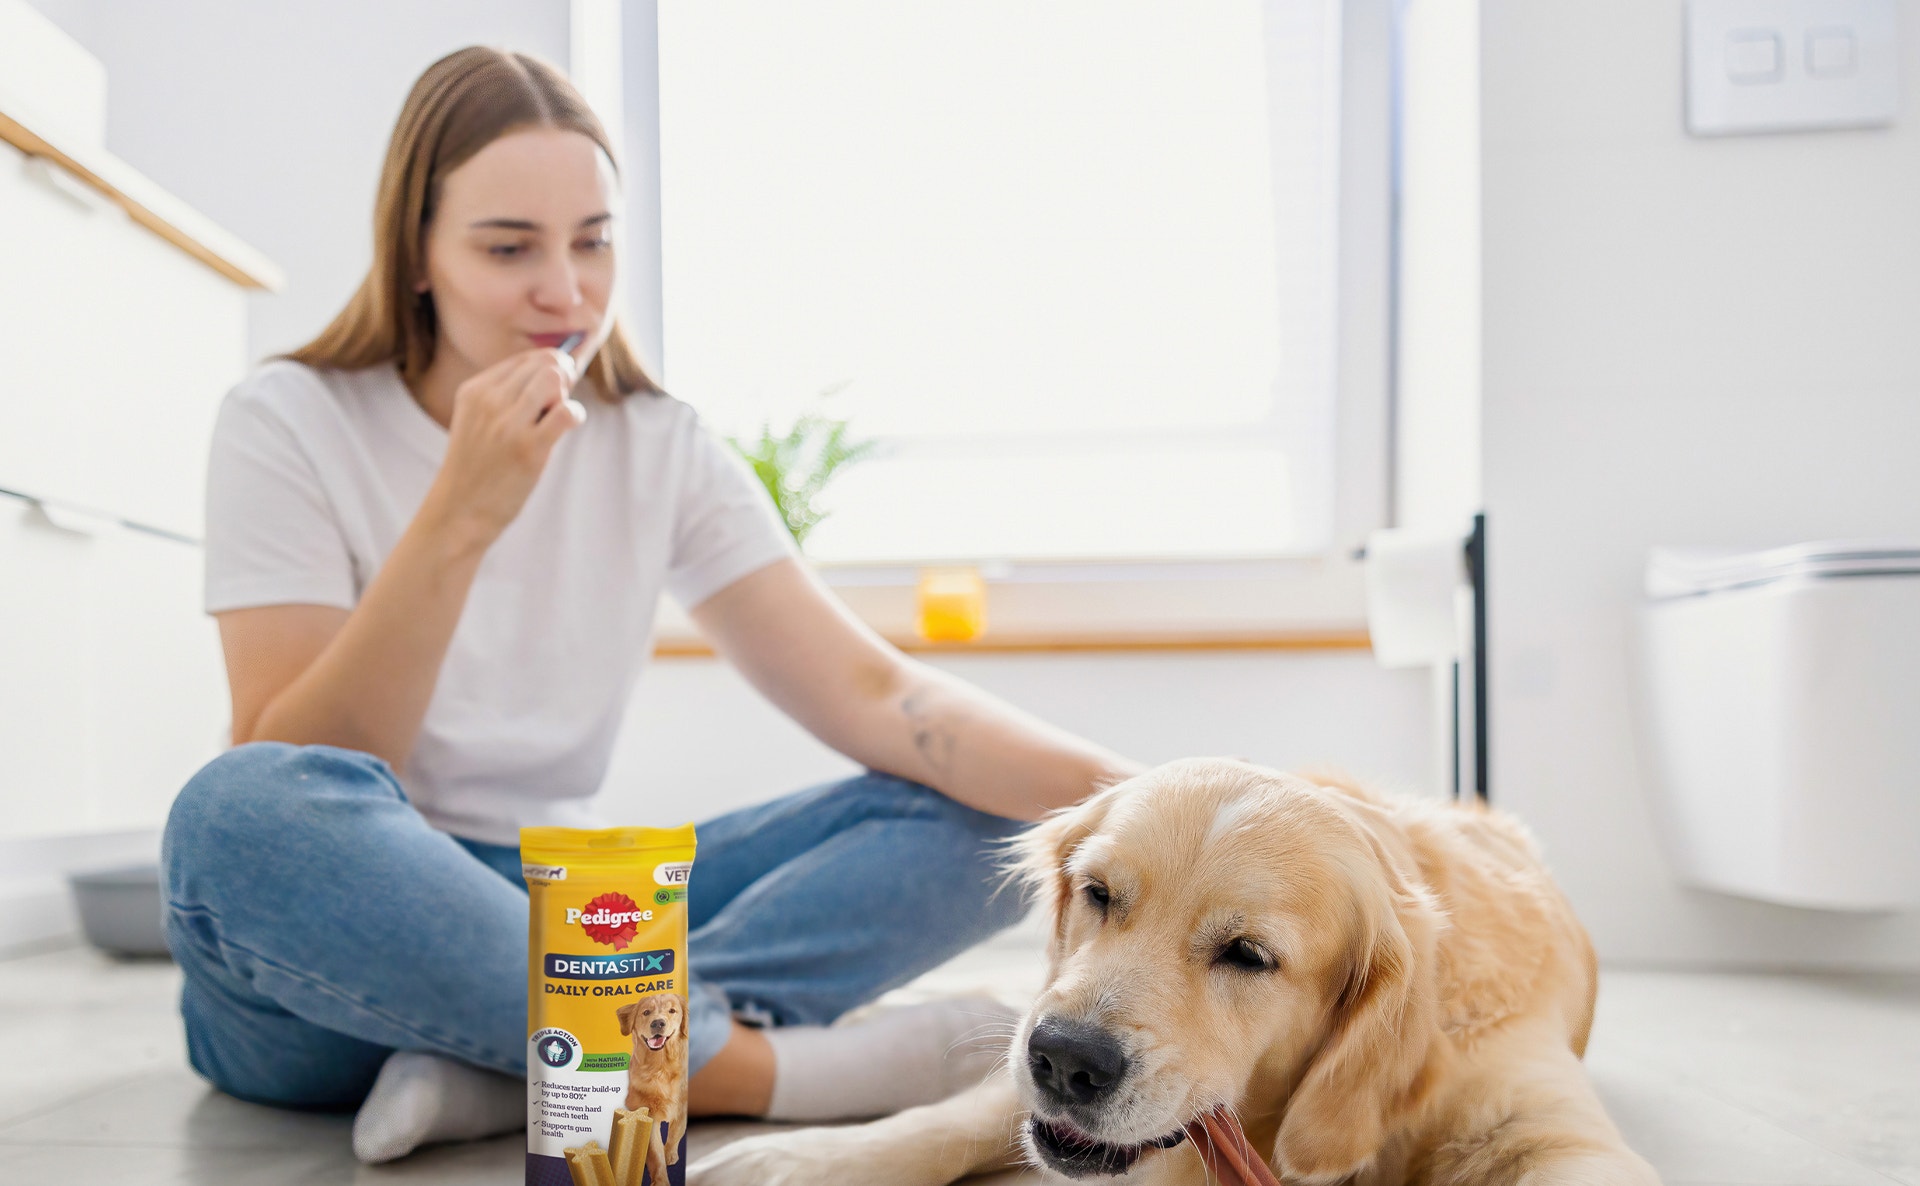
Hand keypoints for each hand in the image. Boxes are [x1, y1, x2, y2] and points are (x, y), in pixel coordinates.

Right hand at [426, 347, 584, 542]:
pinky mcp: (529, 448)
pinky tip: (569, 425)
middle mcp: (489, 400)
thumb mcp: (477, 421)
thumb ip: (507, 397)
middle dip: (563, 377)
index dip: (549, 368)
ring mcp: (508, 423)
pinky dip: (576, 414)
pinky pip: (567, 412)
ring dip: (566, 394)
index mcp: (475, 390)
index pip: (526, 359)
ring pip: (555, 378)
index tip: (553, 388)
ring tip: (557, 416)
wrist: (459, 510)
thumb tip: (560, 373)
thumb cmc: (478, 467)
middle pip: (546, 362)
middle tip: (559, 402)